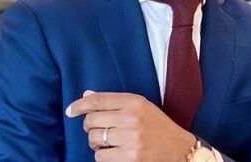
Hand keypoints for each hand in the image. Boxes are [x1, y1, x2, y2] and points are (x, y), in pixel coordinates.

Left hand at [66, 91, 195, 161]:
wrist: (180, 150)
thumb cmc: (158, 127)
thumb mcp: (141, 107)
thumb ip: (114, 102)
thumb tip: (86, 96)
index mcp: (134, 102)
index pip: (98, 100)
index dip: (79, 105)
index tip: (70, 111)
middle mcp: (132, 118)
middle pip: (91, 120)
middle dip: (90, 127)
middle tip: (99, 131)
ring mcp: (131, 139)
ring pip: (94, 139)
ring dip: (96, 143)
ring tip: (109, 143)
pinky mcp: (131, 157)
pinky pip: (100, 157)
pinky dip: (103, 156)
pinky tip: (114, 154)